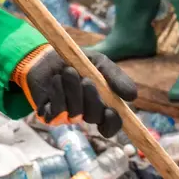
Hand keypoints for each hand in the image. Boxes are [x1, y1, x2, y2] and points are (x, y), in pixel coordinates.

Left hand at [13, 45, 137, 136]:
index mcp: (101, 104)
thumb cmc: (75, 60)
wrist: (45, 54)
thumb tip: (133, 97)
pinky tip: (55, 80)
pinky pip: (57, 111)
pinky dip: (58, 93)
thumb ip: (116, 78)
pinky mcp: (49, 114)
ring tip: (67, 71)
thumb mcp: (100, 63)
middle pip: (94, 117)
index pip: (111, 124)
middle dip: (92, 98)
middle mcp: (85, 113)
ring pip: (75, 113)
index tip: (110, 111)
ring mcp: (67, 115)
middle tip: (86, 80)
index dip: (112, 123)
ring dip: (73, 90)